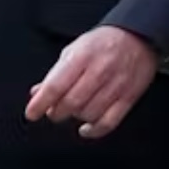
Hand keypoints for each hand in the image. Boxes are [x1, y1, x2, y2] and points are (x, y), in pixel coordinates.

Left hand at [25, 25, 158, 138]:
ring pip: (89, 113)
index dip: (41, 102)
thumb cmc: (100, 44)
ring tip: (71, 112)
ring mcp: (115, 86)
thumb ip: (55, 73)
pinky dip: (95, 130)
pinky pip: (109, 121)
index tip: (31, 113)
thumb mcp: (73, 50)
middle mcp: (98, 72)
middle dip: (56, 112)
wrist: (136, 38)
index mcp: (80, 57)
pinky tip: (86, 129)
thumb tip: (37, 93)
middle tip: (51, 112)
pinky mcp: (129, 98)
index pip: (56, 85)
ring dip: (75, 117)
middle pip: (72, 102)